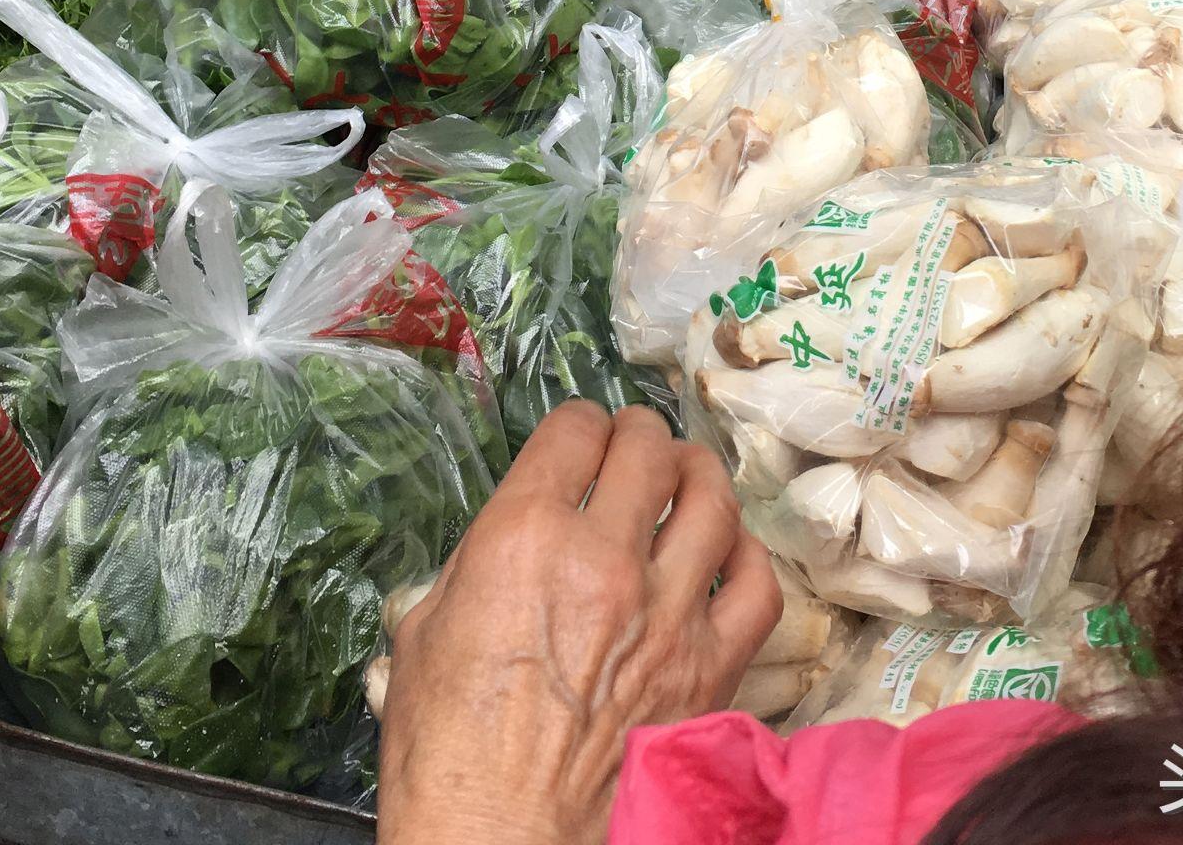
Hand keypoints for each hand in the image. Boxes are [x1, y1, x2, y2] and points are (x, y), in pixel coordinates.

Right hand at [375, 403, 780, 844]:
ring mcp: (667, 613)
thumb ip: (472, 570)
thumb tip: (500, 547)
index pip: (573, 431)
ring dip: (698, 475)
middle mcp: (604, 559)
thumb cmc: (445, 758)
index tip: (579, 436)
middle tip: (633, 445)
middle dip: (638, 435)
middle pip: (648, 449)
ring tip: (686, 476)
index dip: (577, 424)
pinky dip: (747, 557)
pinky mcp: (710, 668)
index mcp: (525, 538)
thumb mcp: (425, 637)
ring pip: (712, 499)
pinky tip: (729, 553)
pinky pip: (757, 586)